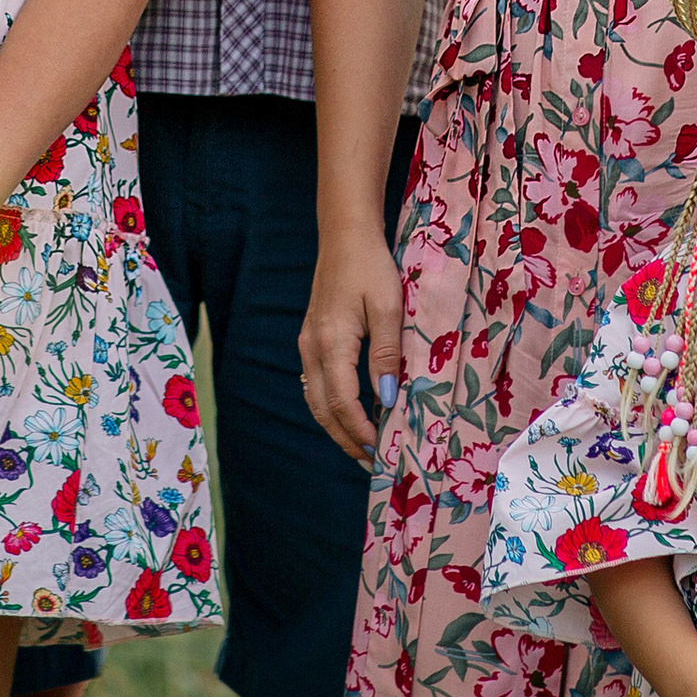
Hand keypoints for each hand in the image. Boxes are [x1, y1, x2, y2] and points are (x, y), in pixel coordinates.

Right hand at [300, 220, 404, 461]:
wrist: (345, 234)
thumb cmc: (371, 266)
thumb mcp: (388, 307)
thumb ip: (386, 354)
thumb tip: (386, 399)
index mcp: (331, 342)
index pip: (342, 402)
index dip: (360, 430)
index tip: (381, 451)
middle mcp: (312, 348)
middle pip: (323, 409)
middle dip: (346, 439)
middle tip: (372, 462)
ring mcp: (308, 343)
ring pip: (316, 399)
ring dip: (337, 426)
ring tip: (363, 446)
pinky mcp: (311, 338)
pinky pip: (316, 384)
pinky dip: (331, 406)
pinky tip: (352, 412)